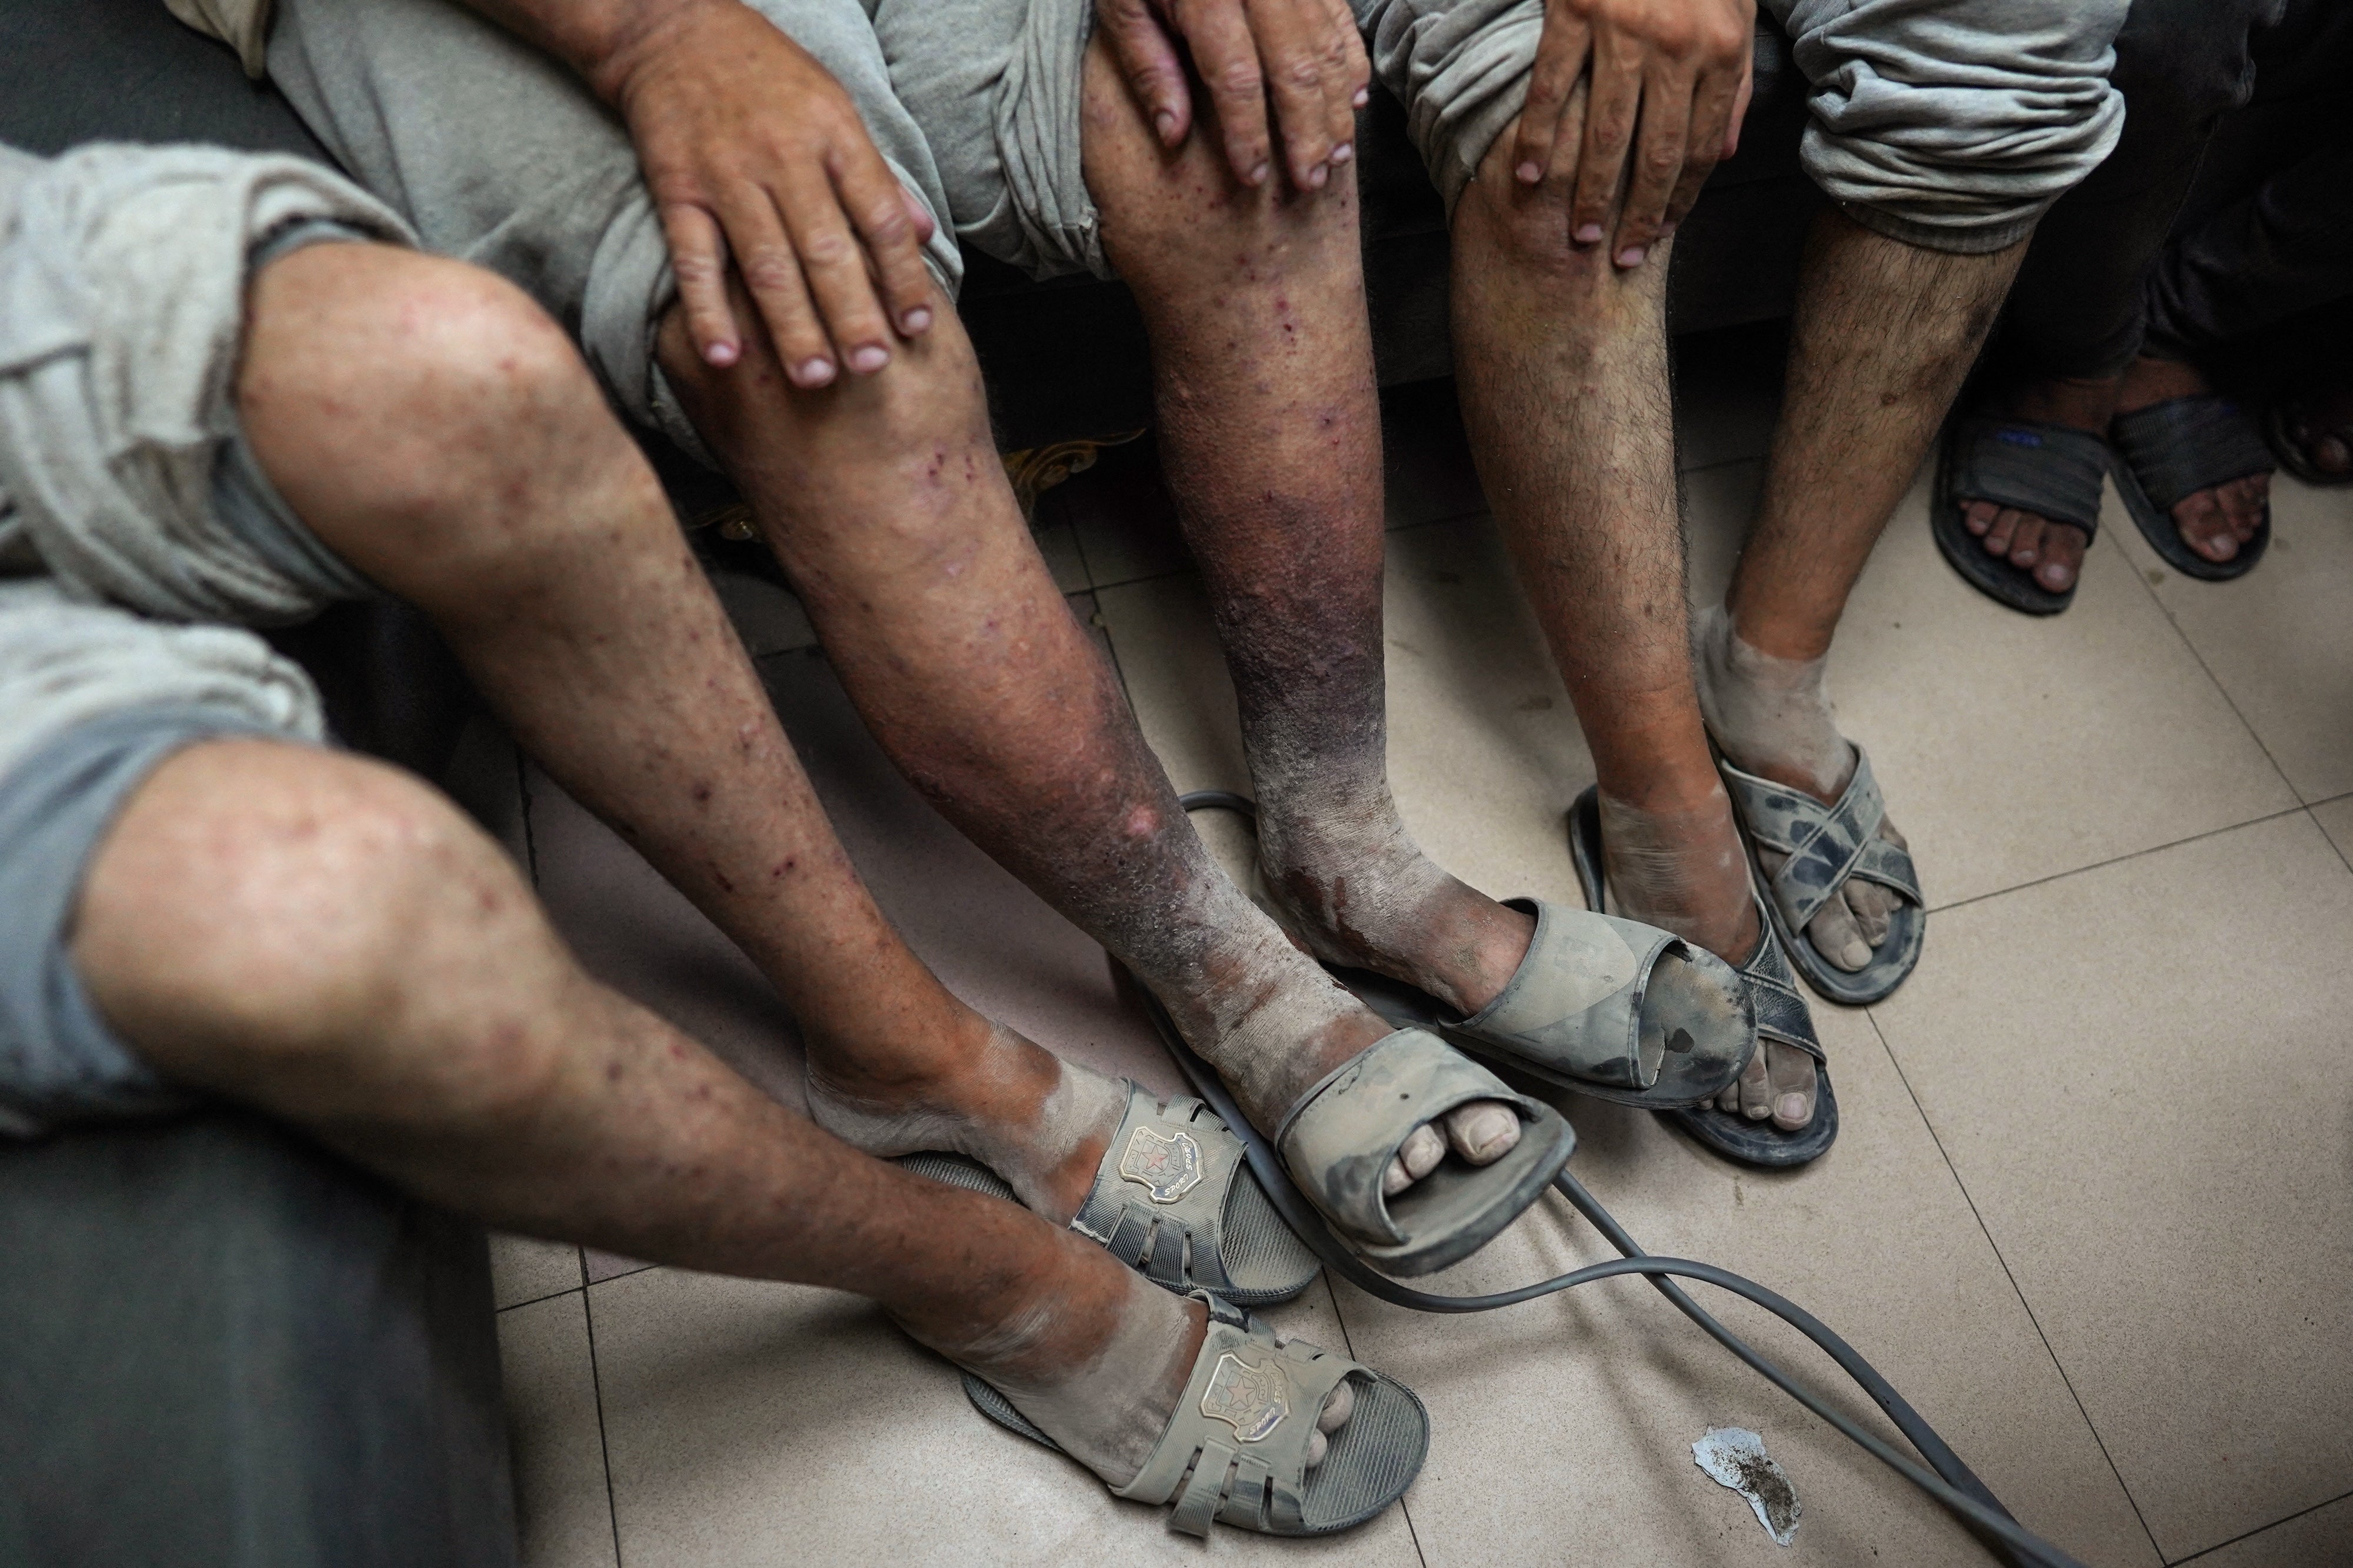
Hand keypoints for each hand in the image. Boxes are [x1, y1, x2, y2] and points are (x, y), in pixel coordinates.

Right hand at [600, 0, 936, 382]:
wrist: (672, 28)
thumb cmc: (768, 76)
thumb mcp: (835, 106)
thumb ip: (875, 174)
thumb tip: (923, 233)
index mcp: (834, 135)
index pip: (878, 217)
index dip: (902, 275)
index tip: (918, 325)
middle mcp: (784, 156)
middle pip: (826, 249)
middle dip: (852, 314)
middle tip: (873, 368)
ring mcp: (727, 175)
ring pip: (766, 262)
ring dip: (791, 326)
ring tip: (814, 378)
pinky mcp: (677, 189)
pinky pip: (694, 259)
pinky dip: (708, 310)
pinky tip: (727, 356)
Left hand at [1096, 0, 1370, 191]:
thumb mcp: (1124, 6)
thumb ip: (1148, 66)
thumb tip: (1172, 135)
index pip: (1236, 77)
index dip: (1248, 132)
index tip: (1252, 176)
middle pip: (1294, 68)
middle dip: (1305, 132)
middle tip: (1310, 181)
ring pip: (1326, 45)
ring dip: (1335, 105)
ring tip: (1336, 155)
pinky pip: (1341, 16)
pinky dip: (1351, 59)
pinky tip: (1355, 99)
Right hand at [1510, 0, 1753, 267]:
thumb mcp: (1734, 14)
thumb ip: (1733, 82)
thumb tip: (1726, 152)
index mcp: (1721, 50)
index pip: (1703, 145)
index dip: (1683, 197)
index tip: (1663, 232)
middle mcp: (1678, 47)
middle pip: (1657, 152)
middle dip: (1639, 214)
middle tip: (1621, 258)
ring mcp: (1624, 31)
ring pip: (1607, 132)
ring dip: (1590, 191)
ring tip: (1579, 234)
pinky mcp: (1575, 12)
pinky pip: (1553, 89)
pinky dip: (1540, 137)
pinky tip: (1529, 176)